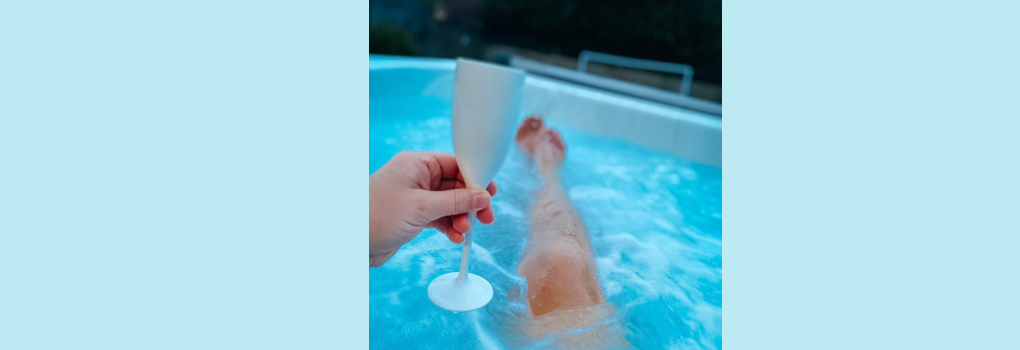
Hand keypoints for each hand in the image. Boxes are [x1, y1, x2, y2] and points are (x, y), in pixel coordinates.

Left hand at [369, 151, 496, 266]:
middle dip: (470, 203)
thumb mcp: (422, 207)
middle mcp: (416, 177)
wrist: (350, 243)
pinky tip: (455, 237)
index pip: (455, 164)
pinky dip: (449, 226)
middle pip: (455, 185)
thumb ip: (455, 201)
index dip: (475, 179)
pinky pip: (439, 217)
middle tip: (484, 219)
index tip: (490, 195)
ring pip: (449, 204)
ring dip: (460, 217)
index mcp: (417, 164)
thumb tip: (483, 197)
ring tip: (464, 231)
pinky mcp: (413, 215)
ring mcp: (415, 197)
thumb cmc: (377, 216)